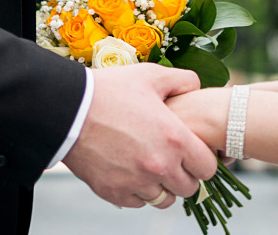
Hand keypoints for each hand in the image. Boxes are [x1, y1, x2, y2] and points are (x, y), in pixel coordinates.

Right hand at [64, 64, 218, 208]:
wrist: (69, 109)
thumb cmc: (109, 91)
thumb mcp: (150, 75)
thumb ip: (182, 81)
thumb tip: (197, 88)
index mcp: (175, 139)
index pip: (207, 168)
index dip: (202, 160)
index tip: (192, 153)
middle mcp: (159, 166)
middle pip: (189, 188)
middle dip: (184, 175)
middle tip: (172, 160)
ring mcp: (136, 182)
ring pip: (164, 199)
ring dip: (161, 186)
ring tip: (150, 167)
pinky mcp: (114, 192)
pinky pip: (138, 202)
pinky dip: (137, 191)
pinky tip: (130, 171)